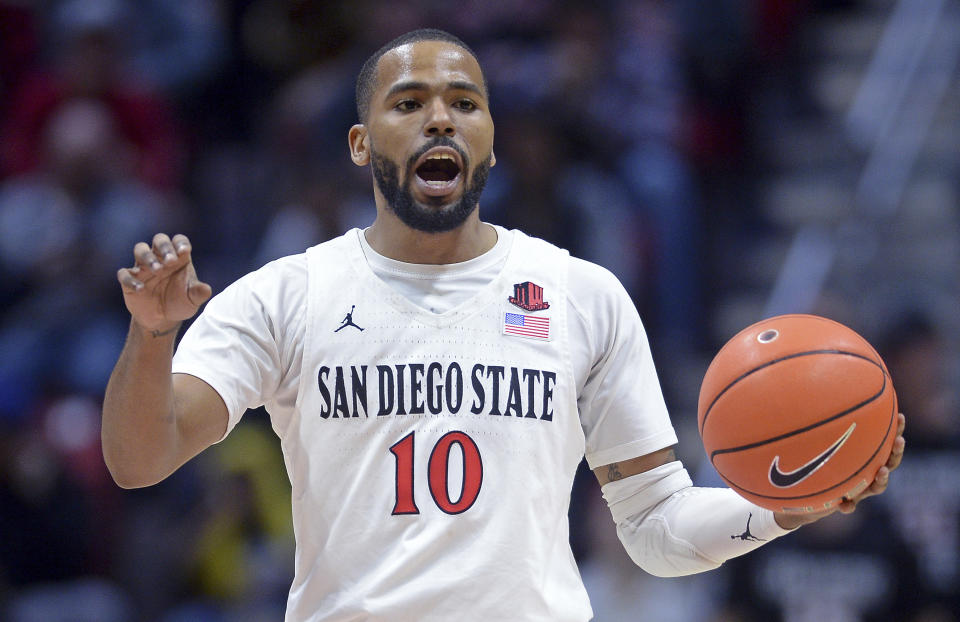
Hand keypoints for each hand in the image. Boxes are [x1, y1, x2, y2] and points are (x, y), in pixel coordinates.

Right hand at [117, 233, 211, 333]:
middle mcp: (160, 258)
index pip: (179, 240)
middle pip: (159, 239)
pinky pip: (124, 274)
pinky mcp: (129, 281)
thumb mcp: (192, 300)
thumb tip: (206, 290)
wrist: (163, 319)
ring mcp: (143, 267)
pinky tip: (141, 288)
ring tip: (157, 270)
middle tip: (170, 261)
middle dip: (164, 247)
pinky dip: (130, 279)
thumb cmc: (179, 303)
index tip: (184, 252)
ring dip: (148, 257)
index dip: (180, 243)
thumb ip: (198, 293)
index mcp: (178, 258)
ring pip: (140, 249)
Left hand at [774, 413, 905, 529]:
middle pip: (890, 462)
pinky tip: (843, 505)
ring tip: (883, 471)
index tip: (899, 416)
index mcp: (868, 457)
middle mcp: (870, 473)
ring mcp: (862, 488)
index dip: (896, 430)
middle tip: (899, 440)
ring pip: (878, 486)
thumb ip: (825, 429)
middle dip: (896, 451)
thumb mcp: (823, 446)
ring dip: (882, 479)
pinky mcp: (849, 502)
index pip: (886, 441)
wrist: (810, 496)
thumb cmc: (820, 464)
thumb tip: (823, 400)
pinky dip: (848, 506)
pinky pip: (851, 505)